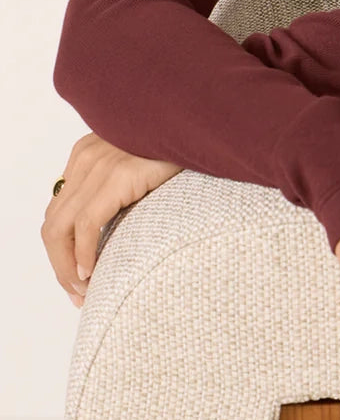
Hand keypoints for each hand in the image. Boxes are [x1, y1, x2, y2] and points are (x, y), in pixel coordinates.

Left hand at [41, 132, 181, 307]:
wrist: (207, 126)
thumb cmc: (181, 150)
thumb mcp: (139, 168)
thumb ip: (116, 189)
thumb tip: (106, 234)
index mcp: (87, 153)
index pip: (58, 213)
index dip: (62, 250)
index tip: (78, 278)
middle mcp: (87, 156)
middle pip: (53, 223)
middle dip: (60, 265)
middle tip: (78, 293)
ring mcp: (100, 163)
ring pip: (60, 228)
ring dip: (67, 267)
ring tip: (84, 290)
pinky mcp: (119, 173)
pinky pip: (87, 224)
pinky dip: (83, 253)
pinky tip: (92, 272)